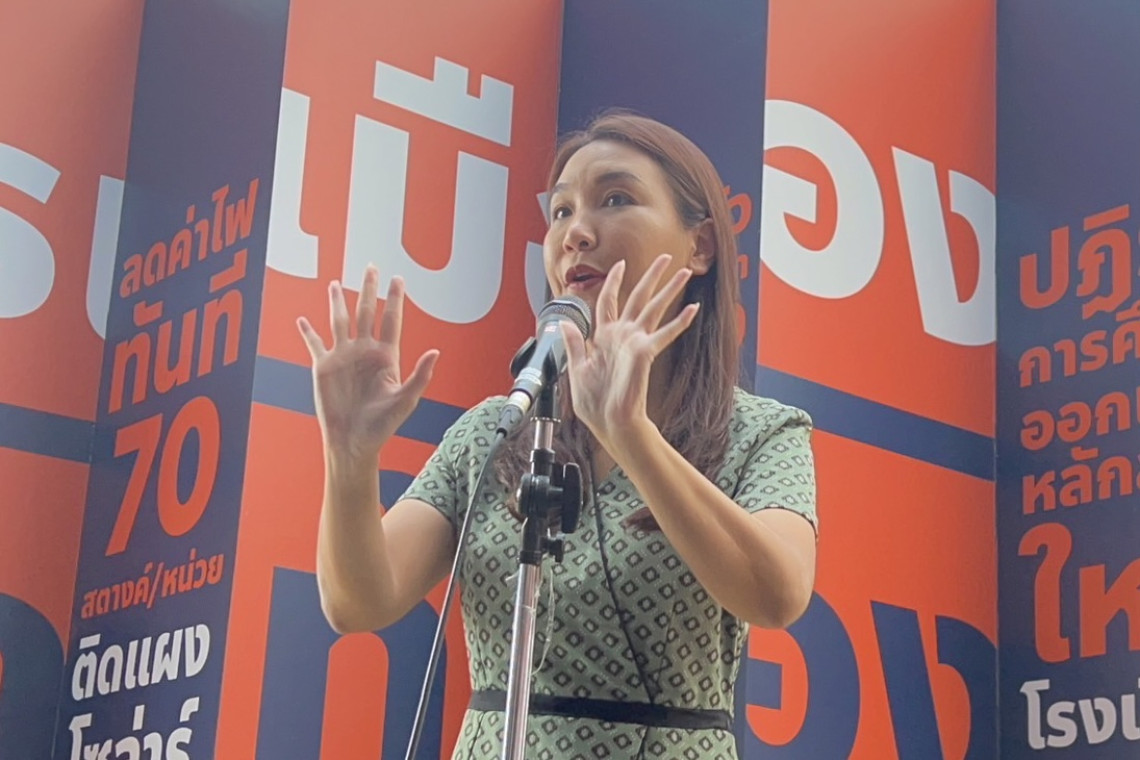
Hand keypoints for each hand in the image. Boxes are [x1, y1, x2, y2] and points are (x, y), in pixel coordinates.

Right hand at [297, 265, 438, 462]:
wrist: (354, 442)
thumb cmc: (382, 425)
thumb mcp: (405, 400)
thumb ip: (420, 375)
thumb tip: (436, 351)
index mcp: (386, 356)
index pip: (391, 320)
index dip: (394, 299)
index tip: (398, 279)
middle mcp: (364, 352)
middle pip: (366, 312)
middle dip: (368, 290)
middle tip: (371, 266)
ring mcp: (343, 357)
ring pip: (340, 321)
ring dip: (337, 302)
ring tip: (334, 283)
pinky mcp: (323, 367)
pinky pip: (314, 344)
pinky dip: (307, 332)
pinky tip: (302, 320)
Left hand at [559, 254, 697, 450]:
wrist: (609, 422)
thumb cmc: (596, 403)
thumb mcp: (577, 369)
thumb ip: (574, 344)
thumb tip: (564, 324)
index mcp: (604, 337)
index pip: (608, 300)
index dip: (613, 281)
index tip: (620, 265)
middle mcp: (622, 335)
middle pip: (638, 296)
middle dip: (652, 276)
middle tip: (666, 259)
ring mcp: (635, 342)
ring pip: (654, 308)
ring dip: (669, 289)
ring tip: (684, 273)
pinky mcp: (644, 353)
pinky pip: (664, 333)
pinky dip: (679, 322)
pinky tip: (692, 309)